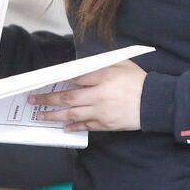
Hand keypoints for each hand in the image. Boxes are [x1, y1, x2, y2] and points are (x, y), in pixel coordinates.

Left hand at [29, 60, 146, 131]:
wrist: (156, 103)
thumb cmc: (140, 81)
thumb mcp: (123, 63)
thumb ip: (104, 62)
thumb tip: (85, 64)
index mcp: (104, 77)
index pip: (76, 78)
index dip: (59, 79)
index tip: (46, 80)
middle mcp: (99, 95)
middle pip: (68, 98)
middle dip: (48, 99)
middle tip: (34, 100)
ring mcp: (101, 111)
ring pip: (72, 114)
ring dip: (54, 115)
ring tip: (41, 115)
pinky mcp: (106, 124)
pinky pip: (85, 125)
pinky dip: (73, 126)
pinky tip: (64, 126)